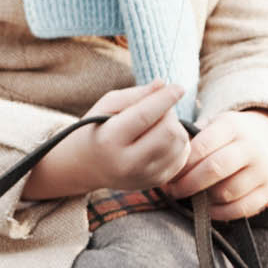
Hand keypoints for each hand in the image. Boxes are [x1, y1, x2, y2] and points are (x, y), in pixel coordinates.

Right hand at [22, 81, 189, 200]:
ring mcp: (143, 176)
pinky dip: (178, 143)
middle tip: (159, 110)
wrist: (85, 166)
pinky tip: (163, 139)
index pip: (146, 115)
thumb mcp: (106, 106)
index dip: (166, 98)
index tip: (179, 87)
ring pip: (179, 144)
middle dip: (170, 114)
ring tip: (159, 125)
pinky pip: (182, 158)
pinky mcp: (155, 182)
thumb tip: (163, 85)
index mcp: (110, 139)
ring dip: (176, 128)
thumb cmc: (97, 128)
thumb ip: (135, 95)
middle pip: (169, 131)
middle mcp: (127, 163)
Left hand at [162, 109, 267, 220]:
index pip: (203, 146)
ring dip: (204, 198)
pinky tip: (208, 207)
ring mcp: (264, 169)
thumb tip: (163, 161)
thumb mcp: (210, 128)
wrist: (264, 140)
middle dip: (188, 183)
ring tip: (191, 196)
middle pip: (215, 169)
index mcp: (233, 126)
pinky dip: (220, 212)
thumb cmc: (224, 138)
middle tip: (174, 190)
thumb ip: (190, 142)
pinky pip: (241, 209)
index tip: (169, 174)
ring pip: (227, 192)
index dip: (183, 164)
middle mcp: (252, 146)